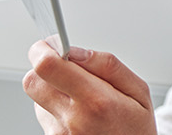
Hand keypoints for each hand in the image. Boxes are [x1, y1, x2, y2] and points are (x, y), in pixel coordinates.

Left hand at [24, 38, 156, 134]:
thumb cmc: (136, 129)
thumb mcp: (138, 92)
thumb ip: (107, 65)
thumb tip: (76, 51)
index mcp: (95, 101)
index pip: (47, 67)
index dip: (43, 50)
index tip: (51, 45)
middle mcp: (72, 120)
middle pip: (32, 81)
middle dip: (44, 68)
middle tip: (66, 69)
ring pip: (37, 98)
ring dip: (53, 90)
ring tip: (82, 100)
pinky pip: (44, 116)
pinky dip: (57, 110)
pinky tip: (79, 116)